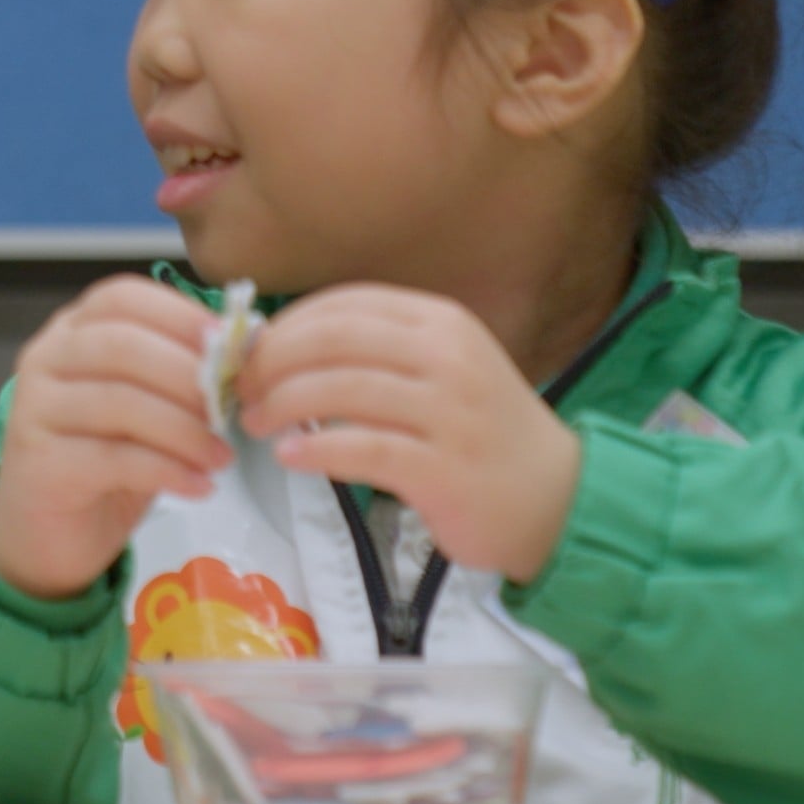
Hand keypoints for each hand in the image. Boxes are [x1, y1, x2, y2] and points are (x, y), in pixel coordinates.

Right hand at [0, 274, 226, 600]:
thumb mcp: (145, 411)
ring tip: (222, 457)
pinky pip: (114, 458)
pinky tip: (198, 486)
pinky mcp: (39, 460)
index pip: (121, 298)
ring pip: (120, 401)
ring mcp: (35, 407)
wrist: (46, 533)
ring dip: (185, 429)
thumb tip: (242, 358)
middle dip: (187, 374)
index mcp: (72, 332)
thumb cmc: (104, 464)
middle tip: (232, 408)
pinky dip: (168, 470)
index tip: (228, 345)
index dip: (178, 315)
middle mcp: (45, 358)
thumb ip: (177, 381)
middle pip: (121, 345)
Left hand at [235, 285, 583, 582]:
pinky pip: (361, 449)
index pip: (346, 305)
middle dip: (273, 362)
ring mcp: (448, 412)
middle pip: (333, 340)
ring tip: (257, 424)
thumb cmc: (482, 434)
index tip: (252, 351)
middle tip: (244, 390)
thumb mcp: (441, 370)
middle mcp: (446, 357)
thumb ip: (376, 354)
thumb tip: (282, 348)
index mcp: (441, 323)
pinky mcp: (442, 469)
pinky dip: (315, 449)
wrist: (559, 499)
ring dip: (283, 404)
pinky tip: (291, 456)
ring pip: (340, 389)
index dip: (287, 324)